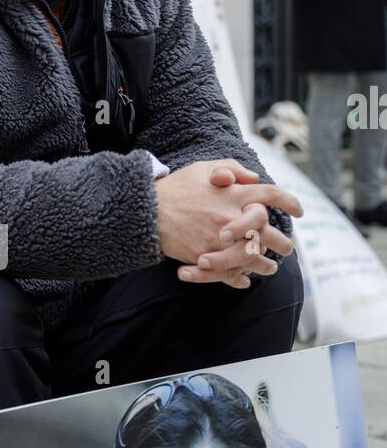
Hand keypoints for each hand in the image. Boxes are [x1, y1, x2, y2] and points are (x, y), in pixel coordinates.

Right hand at [154, 159, 302, 289]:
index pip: (272, 195)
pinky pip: (231, 273)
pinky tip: (245, 280)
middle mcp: (233, 217)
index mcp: (235, 194)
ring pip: (255, 257)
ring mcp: (221, 240)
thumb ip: (232, 168)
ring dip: (266, 265)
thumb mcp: (204, 168)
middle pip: (270, 232)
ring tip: (270, 268)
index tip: (300, 210)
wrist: (148, 211)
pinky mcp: (207, 257)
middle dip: (283, 243)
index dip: (290, 202)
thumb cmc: (177, 188)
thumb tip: (255, 178)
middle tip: (288, 249)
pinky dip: (240, 279)